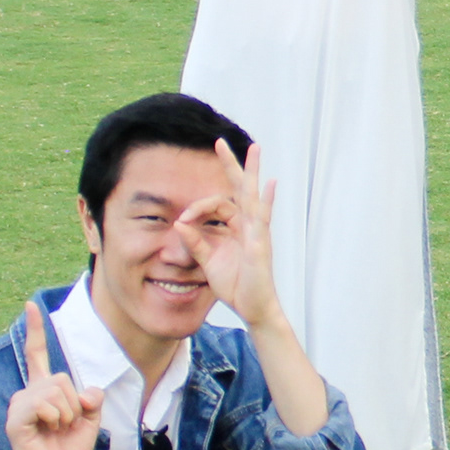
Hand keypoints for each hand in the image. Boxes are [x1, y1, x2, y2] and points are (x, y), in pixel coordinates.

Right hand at [5, 299, 107, 449]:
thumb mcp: (90, 423)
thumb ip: (92, 402)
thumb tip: (87, 392)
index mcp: (44, 390)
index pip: (38, 354)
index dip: (35, 330)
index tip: (31, 305)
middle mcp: (29, 393)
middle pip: (63, 378)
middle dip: (75, 405)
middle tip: (65, 426)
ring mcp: (20, 405)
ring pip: (56, 391)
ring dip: (67, 415)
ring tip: (56, 431)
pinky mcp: (16, 420)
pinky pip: (44, 405)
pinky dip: (56, 418)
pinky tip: (48, 431)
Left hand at [176, 141, 285, 330]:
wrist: (253, 308)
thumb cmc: (235, 285)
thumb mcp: (208, 261)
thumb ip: (194, 243)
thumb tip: (178, 225)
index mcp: (235, 227)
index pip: (217, 204)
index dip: (197, 207)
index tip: (182, 219)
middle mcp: (248, 225)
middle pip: (239, 188)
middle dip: (231, 164)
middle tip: (220, 142)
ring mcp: (257, 232)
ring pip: (252, 196)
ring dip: (252, 172)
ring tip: (255, 149)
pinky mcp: (260, 244)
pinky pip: (262, 219)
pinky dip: (266, 201)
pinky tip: (270, 185)